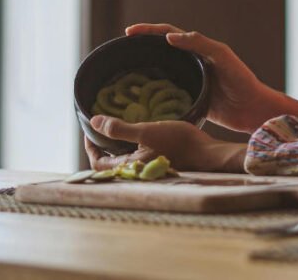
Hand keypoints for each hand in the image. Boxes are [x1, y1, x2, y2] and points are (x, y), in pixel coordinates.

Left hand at [84, 115, 245, 171]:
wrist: (207, 154)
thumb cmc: (179, 142)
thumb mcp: (147, 131)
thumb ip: (119, 129)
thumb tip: (93, 122)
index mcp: (129, 168)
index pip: (98, 163)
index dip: (90, 147)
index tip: (90, 130)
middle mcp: (136, 173)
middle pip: (109, 164)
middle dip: (102, 147)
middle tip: (101, 128)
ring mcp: (147, 171)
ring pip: (123, 161)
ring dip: (116, 147)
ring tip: (117, 129)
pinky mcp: (157, 166)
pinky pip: (136, 158)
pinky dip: (130, 148)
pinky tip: (138, 135)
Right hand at [125, 23, 276, 132]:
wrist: (253, 110)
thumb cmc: (242, 80)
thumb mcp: (223, 57)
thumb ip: (200, 44)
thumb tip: (169, 36)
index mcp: (198, 49)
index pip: (168, 34)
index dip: (149, 30)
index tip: (128, 32)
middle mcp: (192, 63)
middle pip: (161, 52)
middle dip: (141, 49)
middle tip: (120, 53)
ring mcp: (190, 82)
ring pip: (162, 74)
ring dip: (144, 72)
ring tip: (123, 77)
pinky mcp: (191, 100)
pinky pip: (167, 96)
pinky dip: (153, 96)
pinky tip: (139, 102)